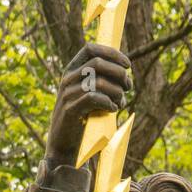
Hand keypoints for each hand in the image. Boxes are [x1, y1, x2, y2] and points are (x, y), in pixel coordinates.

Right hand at [45, 42, 131, 164]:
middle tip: (128, 86)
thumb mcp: (88, 94)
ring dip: (117, 91)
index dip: (111, 53)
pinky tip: (113, 109)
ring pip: (98, 82)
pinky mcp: (71, 109)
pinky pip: (94, 98)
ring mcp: (68, 93)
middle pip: (98, 63)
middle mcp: (68, 78)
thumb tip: (125, 75)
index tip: (127, 65)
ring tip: (121, 102)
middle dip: (119, 73)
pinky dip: (109, 103)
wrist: (63, 143)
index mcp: (72, 70)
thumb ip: (100, 82)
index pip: (90, 48)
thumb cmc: (81, 118)